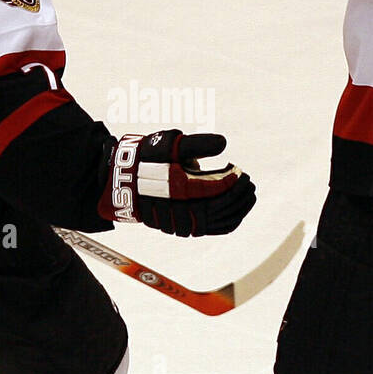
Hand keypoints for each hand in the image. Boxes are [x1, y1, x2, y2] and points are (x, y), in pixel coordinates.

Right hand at [99, 131, 255, 236]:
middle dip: (240, 195)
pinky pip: (211, 230)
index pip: (216, 190)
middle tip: (249, 181)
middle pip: (221, 208)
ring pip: (218, 222)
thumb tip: (223, 143)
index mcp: (179, 190)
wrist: (123, 180)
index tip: (239, 169)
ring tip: (248, 193)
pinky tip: (238, 209)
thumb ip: (197, 144)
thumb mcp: (170, 145)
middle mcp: (180, 211)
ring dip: (238, 209)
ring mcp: (180, 223)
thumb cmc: (147, 158)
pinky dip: (228, 221)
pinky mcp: (181, 228)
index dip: (233, 181)